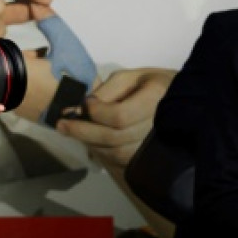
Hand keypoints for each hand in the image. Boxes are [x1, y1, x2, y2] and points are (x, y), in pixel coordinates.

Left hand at [57, 67, 174, 168]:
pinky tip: (89, 141)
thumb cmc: (150, 84)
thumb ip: (106, 91)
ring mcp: (153, 146)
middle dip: (83, 131)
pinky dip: (99, 151)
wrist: (177, 103)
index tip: (85, 104)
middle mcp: (155, 127)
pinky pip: (119, 161)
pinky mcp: (146, 158)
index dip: (97, 113)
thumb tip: (79, 109)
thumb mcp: (129, 77)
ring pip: (114, 153)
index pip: (119, 116)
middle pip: (114, 138)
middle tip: (61, 124)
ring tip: (72, 131)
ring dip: (89, 143)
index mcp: (153, 100)